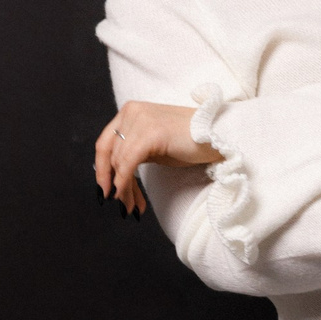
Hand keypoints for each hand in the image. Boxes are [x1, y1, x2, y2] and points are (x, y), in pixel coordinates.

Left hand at [92, 101, 221, 213]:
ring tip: (131, 208)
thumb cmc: (191, 143)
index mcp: (130, 111)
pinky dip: (125, 184)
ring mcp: (140, 120)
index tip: (105, 190)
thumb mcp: (155, 146)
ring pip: (118, 162)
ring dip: (123, 190)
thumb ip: (134, 153)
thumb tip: (116, 177)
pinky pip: (128, 164)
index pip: (105, 143)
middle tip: (120, 205)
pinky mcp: (150, 134)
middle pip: (109, 154)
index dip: (101, 169)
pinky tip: (129, 199)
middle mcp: (131, 112)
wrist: (219, 135)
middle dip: (112, 183)